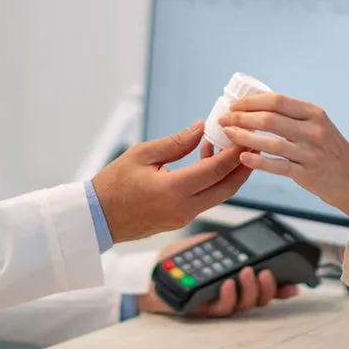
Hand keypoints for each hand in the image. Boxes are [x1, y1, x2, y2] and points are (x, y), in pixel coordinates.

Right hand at [92, 124, 249, 242]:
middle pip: (228, 188)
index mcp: (173, 190)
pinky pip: (206, 199)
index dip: (235, 152)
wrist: (97, 217)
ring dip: (229, 173)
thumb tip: (201, 128)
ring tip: (228, 148)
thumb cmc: (113, 184)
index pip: (217, 170)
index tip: (244, 135)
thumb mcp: (142, 155)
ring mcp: (183, 218)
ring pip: (219, 195)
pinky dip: (213, 182)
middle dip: (244, 165)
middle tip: (252, 144)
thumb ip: (176, 142)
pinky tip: (205, 161)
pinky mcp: (180, 220)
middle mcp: (183, 208)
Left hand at [138, 233, 298, 316]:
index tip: (296, 284)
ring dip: (250, 290)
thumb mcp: (208, 245)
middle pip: (259, 299)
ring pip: (244, 305)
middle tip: (267, 273)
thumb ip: (227, 244)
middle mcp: (230, 293)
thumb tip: (247, 239)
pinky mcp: (202, 309)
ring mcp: (217, 303)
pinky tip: (227, 283)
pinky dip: (228, 295)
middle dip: (269, 288)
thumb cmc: (179, 260)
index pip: (264, 286)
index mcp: (235, 277)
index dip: (282, 288)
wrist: (151, 271)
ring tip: (247, 273)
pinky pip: (220, 308)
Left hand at [219, 94, 348, 220]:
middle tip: (225, 119)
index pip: (277, 101)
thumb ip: (294, 117)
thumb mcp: (319, 126)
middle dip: (242, 117)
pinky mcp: (307, 173)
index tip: (234, 105)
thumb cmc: (333, 153)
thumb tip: (259, 108)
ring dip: (244, 137)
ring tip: (228, 135)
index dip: (251, 102)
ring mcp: (310, 152)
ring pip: (270, 141)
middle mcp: (313, 130)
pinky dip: (258, 160)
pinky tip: (243, 157)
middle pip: (269, 118)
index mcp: (314, 114)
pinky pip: (277, 165)